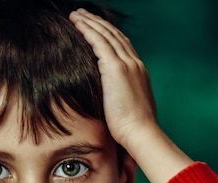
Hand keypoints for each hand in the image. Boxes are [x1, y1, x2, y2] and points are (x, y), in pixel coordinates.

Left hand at [69, 9, 156, 148]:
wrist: (141, 133)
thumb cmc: (133, 129)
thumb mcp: (129, 108)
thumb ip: (122, 97)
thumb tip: (113, 101)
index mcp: (139, 72)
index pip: (123, 45)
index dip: (109, 34)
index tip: (96, 27)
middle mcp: (135, 64)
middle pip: (115, 35)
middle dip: (98, 23)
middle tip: (83, 14)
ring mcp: (127, 64)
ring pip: (106, 34)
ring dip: (90, 22)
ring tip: (76, 15)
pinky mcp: (116, 69)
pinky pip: (99, 42)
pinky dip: (88, 31)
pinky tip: (78, 24)